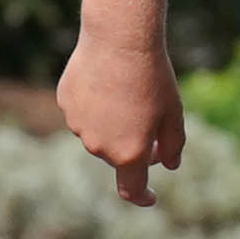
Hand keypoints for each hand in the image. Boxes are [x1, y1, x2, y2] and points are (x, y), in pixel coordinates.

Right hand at [57, 43, 182, 208]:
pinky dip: (96, 104)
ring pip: (98, 133)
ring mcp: (78, 125)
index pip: (132, 188)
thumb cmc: (154, 79)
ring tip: (128, 90)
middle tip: (152, 117)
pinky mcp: (65, 104)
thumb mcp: (173, 114)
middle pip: (118, 155)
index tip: (151, 196)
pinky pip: (83, 112)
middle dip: (134, 146)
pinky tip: (107, 80)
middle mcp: (99, 146)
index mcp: (128, 154)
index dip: (142, 196)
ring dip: (114, 123)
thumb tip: (169, 165)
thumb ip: (173, 145)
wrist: (119, 41)